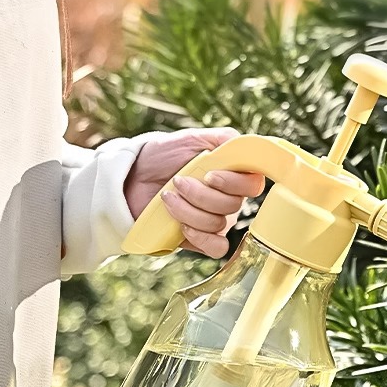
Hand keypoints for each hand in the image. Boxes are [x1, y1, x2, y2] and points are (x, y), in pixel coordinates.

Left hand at [124, 128, 265, 257]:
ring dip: (187, 210)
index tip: (210, 175)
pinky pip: (217, 248)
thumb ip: (224, 140)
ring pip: (218, 224)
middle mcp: (229, 198)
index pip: (253, 184)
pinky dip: (200, 237)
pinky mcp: (202, 239)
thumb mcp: (193, 138)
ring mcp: (217, 220)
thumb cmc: (163, 156)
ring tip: (167, 198)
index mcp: (232, 174)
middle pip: (233, 205)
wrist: (133, 179)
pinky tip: (181, 226)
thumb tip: (246, 147)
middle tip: (177, 182)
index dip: (233, 183)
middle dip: (200, 195)